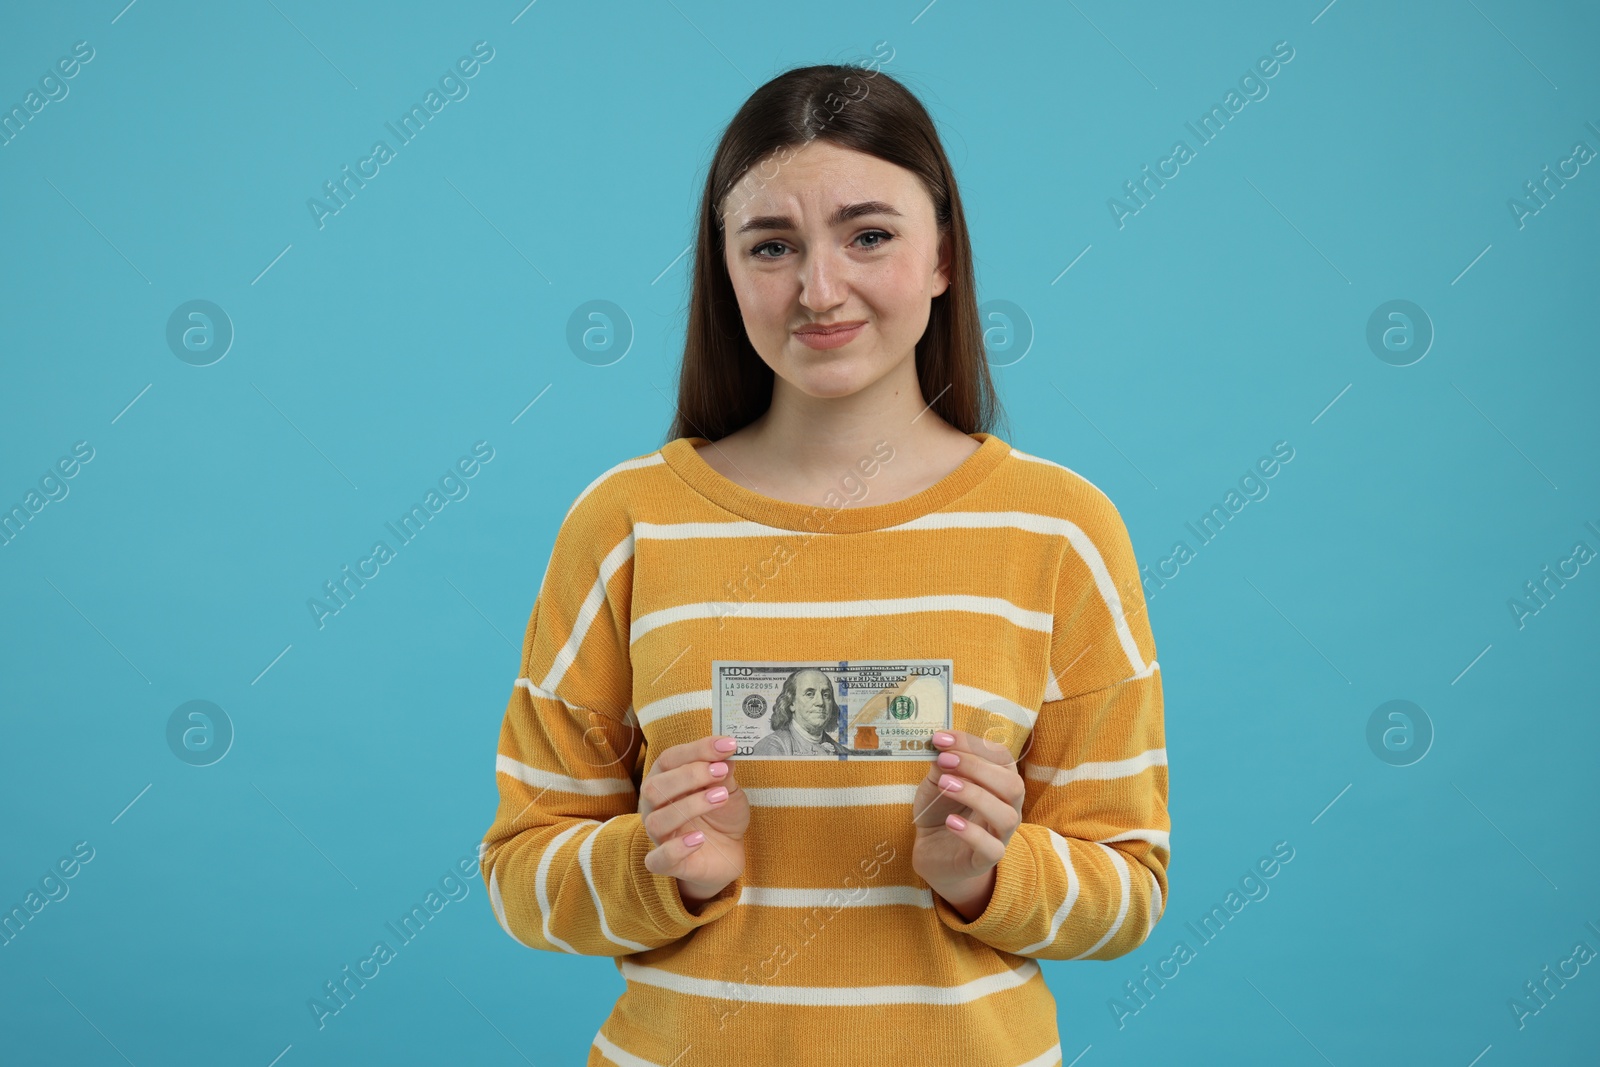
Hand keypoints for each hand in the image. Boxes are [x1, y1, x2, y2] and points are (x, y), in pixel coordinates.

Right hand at [638, 735, 748, 903]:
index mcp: (665, 780)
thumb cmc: (721, 814)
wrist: (728, 851)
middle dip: (690, 775)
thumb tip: (725, 751)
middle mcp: (655, 806)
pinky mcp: (667, 864)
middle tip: (722, 771)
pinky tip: (699, 838)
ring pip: (657, 820)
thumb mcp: (727, 788)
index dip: (697, 749)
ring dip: (690, 806)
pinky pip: (658, 859)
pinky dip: (676, 849)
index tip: (728, 745)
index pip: (669, 758)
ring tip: (720, 798)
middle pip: (655, 787)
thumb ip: (723, 771)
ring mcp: (659, 836)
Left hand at [910, 730, 1024, 916]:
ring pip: (1007, 816)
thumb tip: (941, 746)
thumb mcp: (938, 781)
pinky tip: (950, 822)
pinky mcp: (986, 859)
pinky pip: (992, 848)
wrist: (932, 851)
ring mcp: (1000, 834)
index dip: (972, 744)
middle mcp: (1008, 807)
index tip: (941, 738)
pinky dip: (972, 833)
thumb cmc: (940, 809)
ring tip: (945, 785)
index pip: (1001, 756)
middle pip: (1012, 785)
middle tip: (945, 761)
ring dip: (976, 795)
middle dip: (977, 768)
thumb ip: (942, 765)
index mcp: (999, 781)